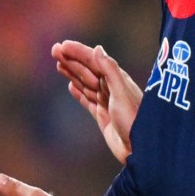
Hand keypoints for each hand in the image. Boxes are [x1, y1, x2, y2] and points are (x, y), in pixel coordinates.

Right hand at [52, 39, 140, 163]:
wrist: (140, 149)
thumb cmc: (135, 120)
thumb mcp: (121, 93)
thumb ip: (110, 71)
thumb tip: (97, 49)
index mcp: (117, 80)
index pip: (94, 61)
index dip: (78, 52)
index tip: (62, 46)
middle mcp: (111, 88)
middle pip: (87, 70)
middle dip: (71, 60)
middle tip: (54, 50)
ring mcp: (106, 102)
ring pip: (85, 83)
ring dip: (72, 73)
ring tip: (59, 64)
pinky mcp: (103, 116)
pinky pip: (87, 100)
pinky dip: (78, 93)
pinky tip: (71, 87)